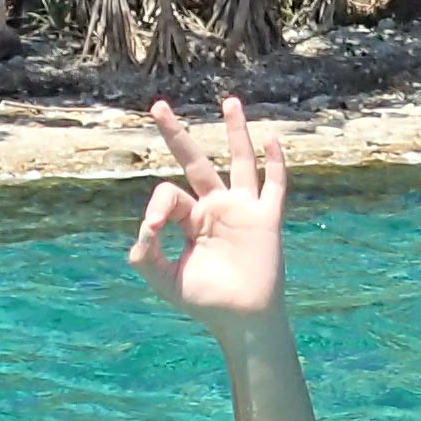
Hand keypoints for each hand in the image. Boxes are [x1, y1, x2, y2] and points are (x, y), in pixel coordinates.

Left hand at [130, 97, 291, 340]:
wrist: (242, 320)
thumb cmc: (205, 302)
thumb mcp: (164, 279)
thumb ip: (146, 253)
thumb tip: (146, 224)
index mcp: (190, 220)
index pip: (169, 194)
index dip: (157, 206)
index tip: (153, 229)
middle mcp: (215, 208)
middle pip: (194, 161)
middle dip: (175, 134)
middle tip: (156, 106)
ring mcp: (243, 209)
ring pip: (239, 161)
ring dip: (235, 130)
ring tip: (230, 100)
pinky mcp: (267, 218)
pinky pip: (274, 184)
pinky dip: (274, 162)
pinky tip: (270, 138)